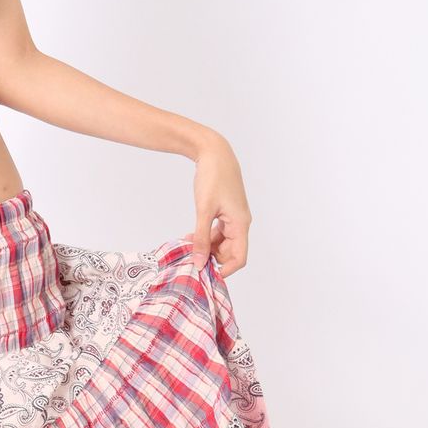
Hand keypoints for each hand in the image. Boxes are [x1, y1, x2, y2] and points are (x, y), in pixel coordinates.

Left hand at [189, 134, 251, 274]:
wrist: (214, 153)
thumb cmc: (212, 178)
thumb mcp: (204, 210)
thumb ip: (200, 238)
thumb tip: (198, 262)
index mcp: (241, 224)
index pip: (239, 258)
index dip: (225, 270)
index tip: (204, 274)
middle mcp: (240, 223)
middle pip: (229, 252)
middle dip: (211, 258)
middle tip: (189, 258)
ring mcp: (233, 218)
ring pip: (222, 243)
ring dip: (206, 247)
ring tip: (187, 246)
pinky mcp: (226, 213)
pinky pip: (218, 232)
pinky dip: (205, 236)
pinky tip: (190, 236)